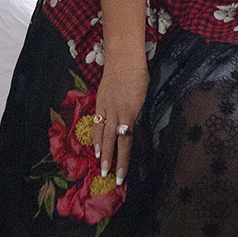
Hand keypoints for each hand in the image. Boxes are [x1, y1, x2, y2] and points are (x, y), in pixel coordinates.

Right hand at [92, 51, 148, 185]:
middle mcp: (116, 113)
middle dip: (111, 160)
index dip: (123, 160)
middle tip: (109, 177)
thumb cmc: (138, 76)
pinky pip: (96, 123)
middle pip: (112, 141)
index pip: (126, 142)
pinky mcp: (99, 102)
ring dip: (102, 151)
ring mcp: (105, 108)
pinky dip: (95, 136)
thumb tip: (130, 128)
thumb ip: (135, 114)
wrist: (123, 59)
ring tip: (101, 166)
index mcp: (130, 112)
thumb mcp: (142, 98)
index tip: (122, 175)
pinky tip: (95, 146)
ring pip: (102, 134)